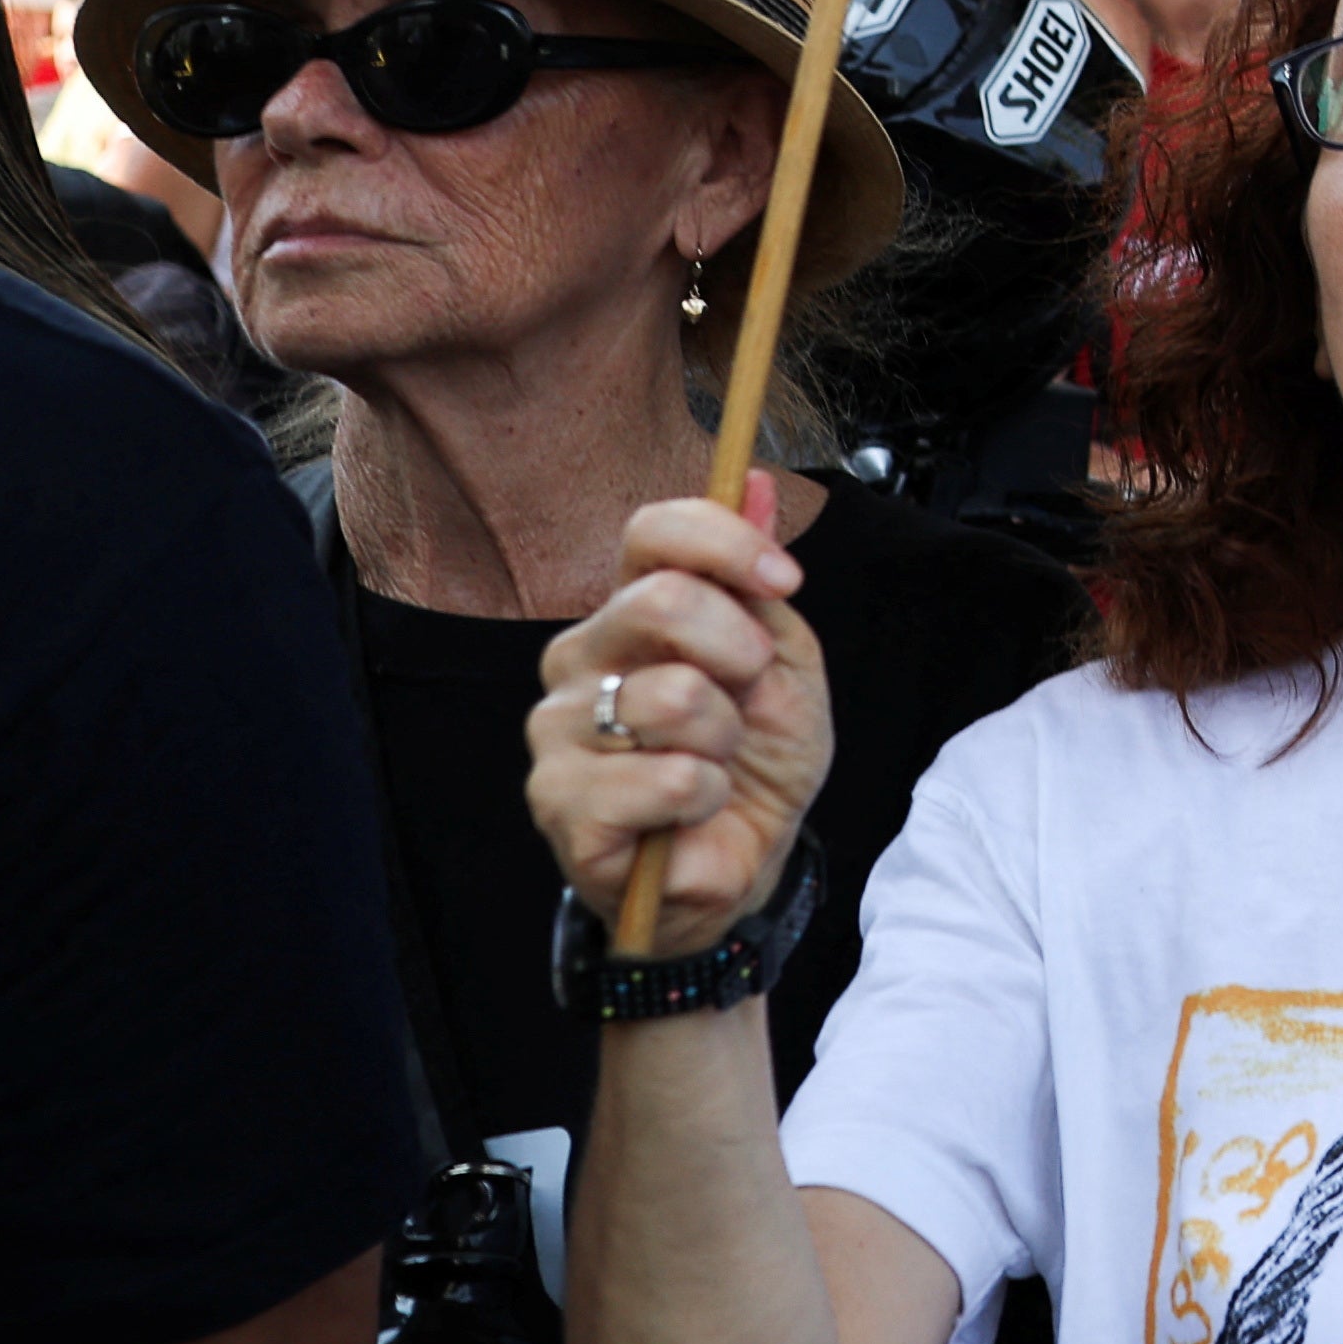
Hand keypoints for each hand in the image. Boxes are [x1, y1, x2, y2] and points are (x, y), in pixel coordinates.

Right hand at [529, 479, 828, 956]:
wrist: (744, 861)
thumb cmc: (756, 760)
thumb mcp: (785, 662)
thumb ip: (759, 581)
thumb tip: (757, 482)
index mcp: (632, 611)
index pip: (651, 532)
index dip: (725, 543)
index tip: (782, 582)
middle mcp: (580, 656)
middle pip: (659, 600)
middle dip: (740, 652)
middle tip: (749, 697)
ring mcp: (558, 728)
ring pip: (670, 696)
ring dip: (725, 739)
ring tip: (714, 766)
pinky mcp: (557, 799)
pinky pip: (661, 778)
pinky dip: (703, 796)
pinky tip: (688, 811)